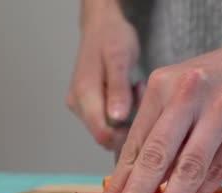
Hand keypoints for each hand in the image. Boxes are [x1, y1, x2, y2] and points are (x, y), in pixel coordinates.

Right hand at [66, 0, 139, 150]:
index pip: (102, 135)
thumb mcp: (120, 59)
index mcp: (84, 96)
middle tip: (141, 98)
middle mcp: (78, 105)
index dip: (124, 137)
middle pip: (105, 135)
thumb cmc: (112, 38)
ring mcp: (80, 106)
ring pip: (107, 129)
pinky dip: (122, 112)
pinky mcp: (87, 105)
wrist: (101, 26)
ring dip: (127, 118)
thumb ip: (118, 89)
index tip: (143, 121)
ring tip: (137, 90)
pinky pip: (107, 120)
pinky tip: (130, 93)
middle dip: (128, 126)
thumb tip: (117, 118)